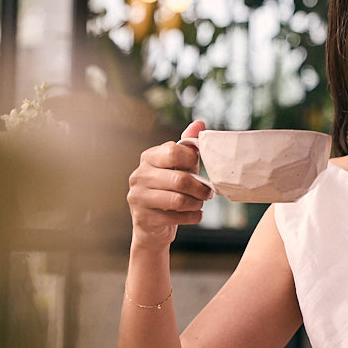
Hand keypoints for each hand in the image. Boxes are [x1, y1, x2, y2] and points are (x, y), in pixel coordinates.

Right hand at [125, 120, 212, 245]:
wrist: (152, 224)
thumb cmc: (170, 189)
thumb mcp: (180, 166)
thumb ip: (188, 145)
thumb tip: (199, 123)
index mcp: (149, 158)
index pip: (173, 151)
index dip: (192, 159)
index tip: (200, 168)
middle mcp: (139, 175)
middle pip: (179, 179)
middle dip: (201, 188)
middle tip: (209, 193)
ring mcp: (138, 197)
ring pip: (178, 200)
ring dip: (197, 203)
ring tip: (200, 203)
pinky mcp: (144, 218)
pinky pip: (176, 217)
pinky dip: (192, 217)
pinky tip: (195, 215)